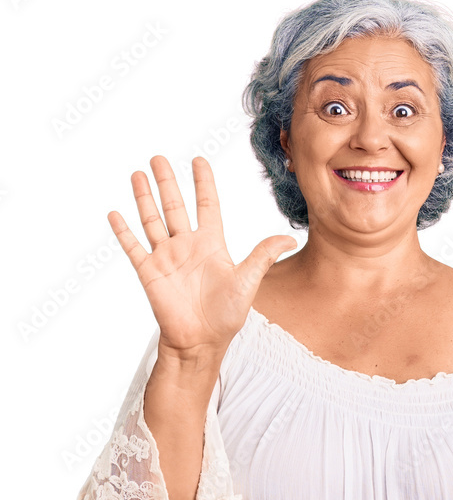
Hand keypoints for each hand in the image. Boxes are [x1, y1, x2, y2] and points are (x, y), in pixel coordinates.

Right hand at [107, 155, 296, 358]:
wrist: (201, 342)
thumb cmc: (226, 315)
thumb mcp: (248, 281)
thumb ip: (263, 256)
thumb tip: (291, 238)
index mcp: (212, 244)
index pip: (207, 205)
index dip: (203, 183)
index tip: (199, 160)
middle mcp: (187, 246)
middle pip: (175, 206)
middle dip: (167, 182)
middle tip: (159, 158)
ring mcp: (167, 258)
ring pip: (152, 220)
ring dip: (145, 197)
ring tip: (138, 174)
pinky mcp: (149, 272)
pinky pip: (133, 247)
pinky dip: (123, 230)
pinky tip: (115, 213)